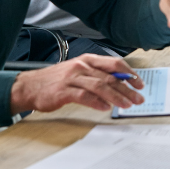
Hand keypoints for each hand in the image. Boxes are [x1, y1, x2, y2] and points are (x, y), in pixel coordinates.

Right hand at [10, 54, 144, 113]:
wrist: (29, 86)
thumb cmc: (56, 80)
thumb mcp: (79, 71)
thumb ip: (97, 75)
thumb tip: (120, 84)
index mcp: (88, 60)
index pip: (115, 64)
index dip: (130, 74)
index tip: (140, 84)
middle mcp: (82, 66)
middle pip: (110, 77)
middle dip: (127, 88)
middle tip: (138, 98)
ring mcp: (73, 78)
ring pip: (100, 86)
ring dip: (116, 97)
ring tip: (126, 105)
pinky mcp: (64, 91)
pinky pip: (84, 96)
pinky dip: (97, 102)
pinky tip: (106, 108)